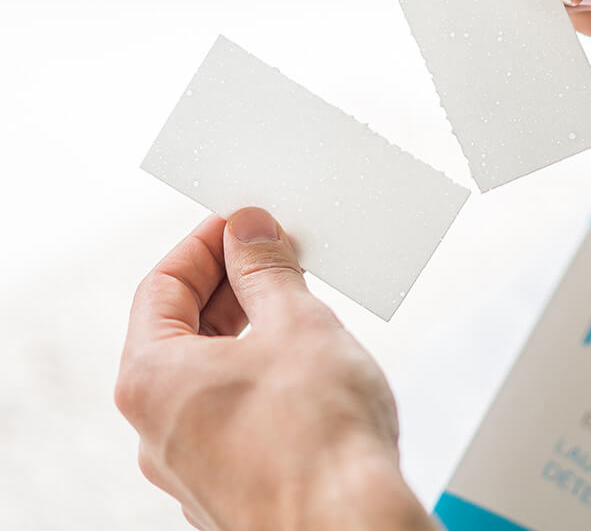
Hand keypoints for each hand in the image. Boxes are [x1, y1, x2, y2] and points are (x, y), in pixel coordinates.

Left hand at [115, 208, 434, 530]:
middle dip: (228, 283)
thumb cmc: (321, 439)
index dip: (204, 244)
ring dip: (244, 327)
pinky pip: (229, 407)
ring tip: (293, 300)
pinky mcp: (228, 482)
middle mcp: (158, 427)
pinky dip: (255, 370)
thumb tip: (249, 231)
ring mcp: (192, 462)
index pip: (162, 286)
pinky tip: (298, 359)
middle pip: (180, 328)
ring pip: (207, 371)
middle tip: (272, 253)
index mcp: (153, 380)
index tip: (240, 224)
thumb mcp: (296, 323)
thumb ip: (265, 269)